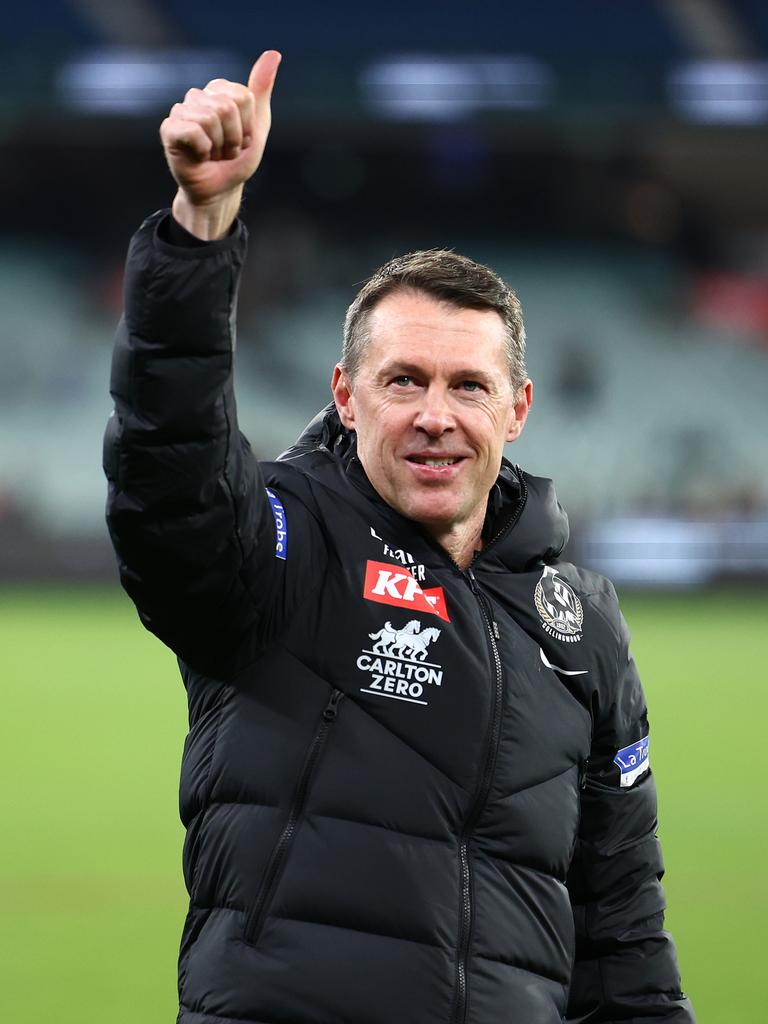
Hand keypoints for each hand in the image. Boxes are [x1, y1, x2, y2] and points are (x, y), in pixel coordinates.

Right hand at [160, 51, 280, 236]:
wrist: (218, 191)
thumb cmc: (236, 161)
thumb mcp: (257, 127)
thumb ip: (261, 90)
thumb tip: (274, 53)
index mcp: (219, 91)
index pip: (242, 96)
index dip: (247, 126)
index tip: (241, 140)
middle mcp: (198, 96)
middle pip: (227, 106)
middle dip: (234, 137)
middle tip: (226, 150)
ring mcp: (181, 111)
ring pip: (211, 118)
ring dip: (219, 146)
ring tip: (213, 154)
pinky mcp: (169, 129)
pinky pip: (193, 131)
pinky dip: (203, 149)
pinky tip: (199, 156)